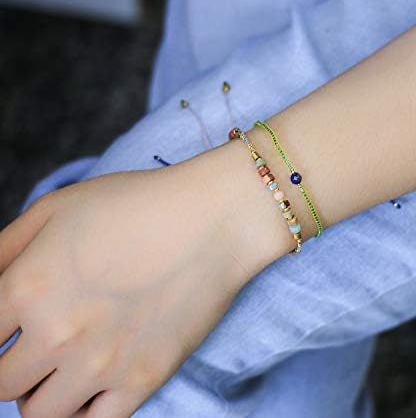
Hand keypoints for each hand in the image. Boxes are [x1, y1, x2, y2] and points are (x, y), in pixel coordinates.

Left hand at [0, 140, 287, 417]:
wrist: (211, 220)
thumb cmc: (137, 204)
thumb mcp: (59, 206)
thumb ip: (4, 248)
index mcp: (28, 285)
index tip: (9, 331)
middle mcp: (57, 333)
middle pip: (1, 385)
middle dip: (10, 367)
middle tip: (34, 346)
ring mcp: (101, 363)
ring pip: (38, 413)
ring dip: (41, 392)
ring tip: (63, 364)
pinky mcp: (142, 379)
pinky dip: (81, 411)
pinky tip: (92, 384)